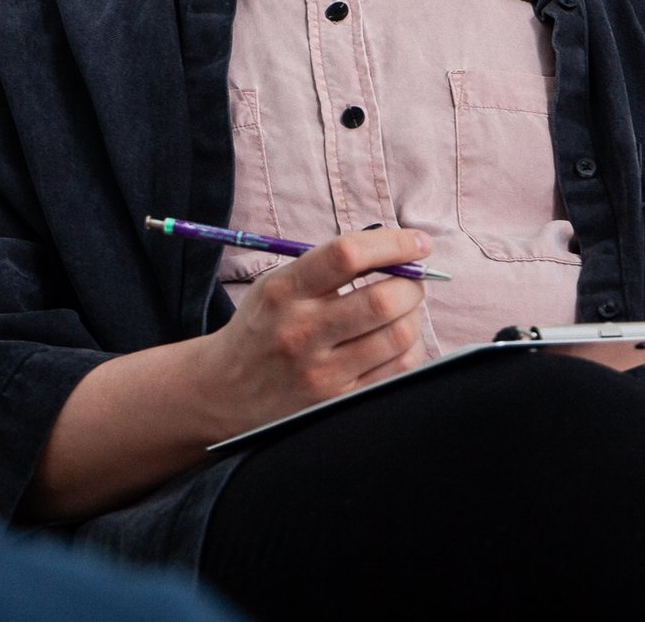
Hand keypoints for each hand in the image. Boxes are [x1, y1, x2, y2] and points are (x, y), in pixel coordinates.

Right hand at [27, 226, 432, 521]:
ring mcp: (322, 372)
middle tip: (410, 281)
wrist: (226, 390)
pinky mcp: (339, 402)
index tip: (417, 242)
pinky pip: (399, 372)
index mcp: (283, 290)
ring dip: (413, 317)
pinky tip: (394, 342)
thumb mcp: (277, 285)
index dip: (393, 243)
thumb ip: (328, 266)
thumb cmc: (262, 326)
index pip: (347, 254)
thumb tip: (397, 251)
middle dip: (412, 285)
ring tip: (401, 312)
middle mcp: (301, 331)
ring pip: (400, 337)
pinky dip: (409, 350)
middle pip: (384, 299)